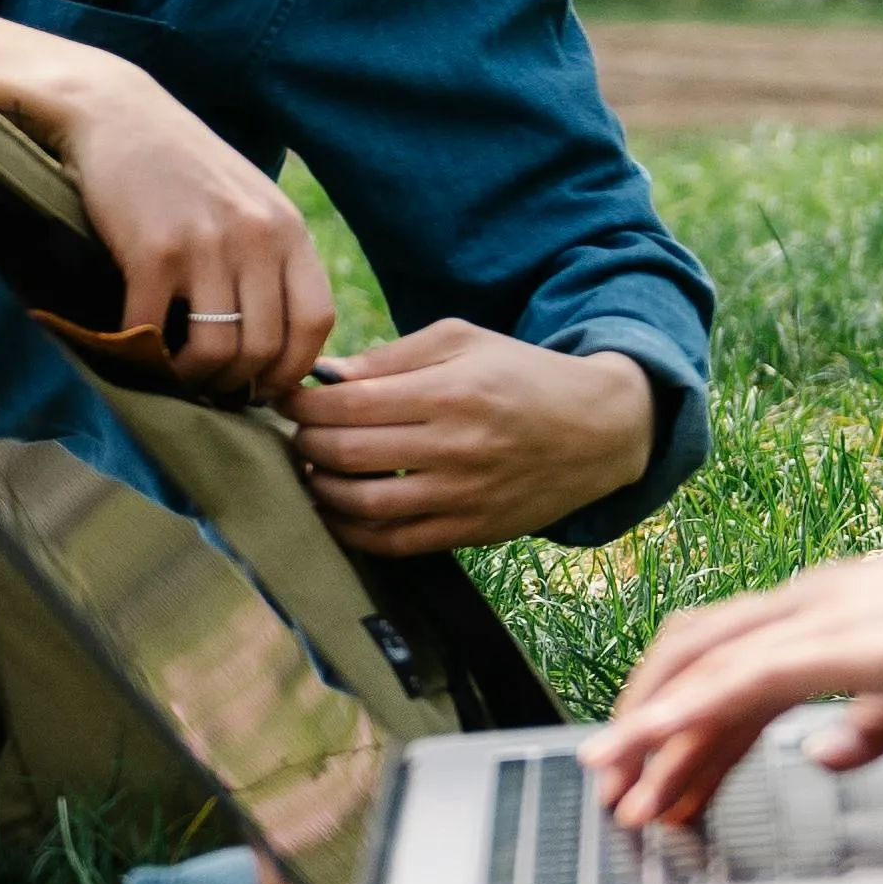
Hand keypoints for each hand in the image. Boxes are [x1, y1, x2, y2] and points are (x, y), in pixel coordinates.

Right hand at [0, 0, 329, 401]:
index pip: (315, 323)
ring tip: (176, 374)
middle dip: (237, 384)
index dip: (291, 370)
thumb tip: (276, 344)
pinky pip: (155, 331)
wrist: (116, 114)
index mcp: (287, 228)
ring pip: (217, 350)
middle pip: (264, 348)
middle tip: (210, 388)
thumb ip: (269, 260)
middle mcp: (256, 236)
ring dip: (194, 378)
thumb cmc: (180, 167)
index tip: (262, 386)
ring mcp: (206, 243)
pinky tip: (135, 347)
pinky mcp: (153, 250)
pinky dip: (144, 354)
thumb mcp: (247, 203)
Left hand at [294, 325, 657, 554]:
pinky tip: (336, 510)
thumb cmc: (520, 374)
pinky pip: (393, 542)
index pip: (348, 404)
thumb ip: (391, 357)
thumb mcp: (463, 341)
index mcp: (449, 392)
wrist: (598, 429)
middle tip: (295, 434)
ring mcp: (463, 495)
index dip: (302, 404)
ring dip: (319, 490)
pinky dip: (351, 530)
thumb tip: (326, 377)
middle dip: (304, 443)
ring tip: (310, 470)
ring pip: (362, 504)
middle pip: (346, 453)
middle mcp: (455, 447)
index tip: (284, 399)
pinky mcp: (471, 531)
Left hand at [594, 488, 882, 828]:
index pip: (735, 658)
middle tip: (618, 792)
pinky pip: (738, 681)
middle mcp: (816, 603)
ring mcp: (825, 617)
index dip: (685, 711)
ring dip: (653, 734)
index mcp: (838, 607)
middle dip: (649, 729)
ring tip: (621, 792)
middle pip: (699, 662)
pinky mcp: (844, 643)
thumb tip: (834, 752)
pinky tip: (648, 744)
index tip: (659, 767)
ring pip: (703, 673)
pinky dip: (682, 714)